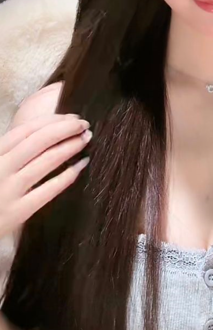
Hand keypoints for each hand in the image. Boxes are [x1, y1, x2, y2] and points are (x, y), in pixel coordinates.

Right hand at [0, 114, 91, 239]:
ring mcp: (9, 190)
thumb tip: (46, 131)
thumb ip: (11, 150)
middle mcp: (0, 167)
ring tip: (86, 138)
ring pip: (47, 160)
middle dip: (66, 128)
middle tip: (84, 124)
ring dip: (71, 146)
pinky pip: (50, 189)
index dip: (52, 120)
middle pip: (40, 140)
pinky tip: (82, 164)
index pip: (26, 130)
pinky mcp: (18, 212)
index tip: (71, 117)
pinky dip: (69, 174)